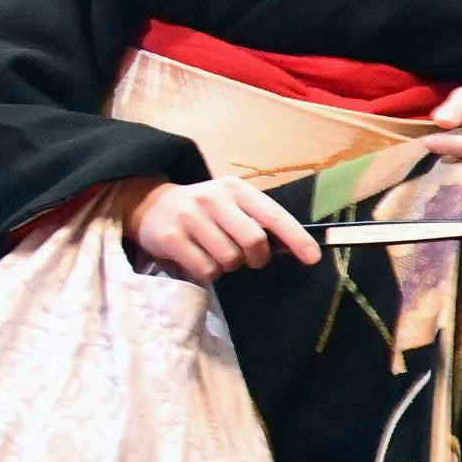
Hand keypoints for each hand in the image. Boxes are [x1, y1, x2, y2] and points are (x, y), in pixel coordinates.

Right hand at [127, 174, 317, 281]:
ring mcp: (190, 217)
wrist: (149, 205)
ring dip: (228, 266)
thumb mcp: (232, 205)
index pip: (273, 214)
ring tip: (216, 253)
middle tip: (248, 258)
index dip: (296, 238)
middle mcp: (213, 199)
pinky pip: (206, 270)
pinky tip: (198, 259)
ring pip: (229, 259)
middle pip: (254, 240)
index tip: (313, 257)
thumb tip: (297, 248)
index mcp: (235, 189)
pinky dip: (208, 273)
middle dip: (257, 258)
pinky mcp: (171, 238)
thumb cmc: (204, 211)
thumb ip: (259, 222)